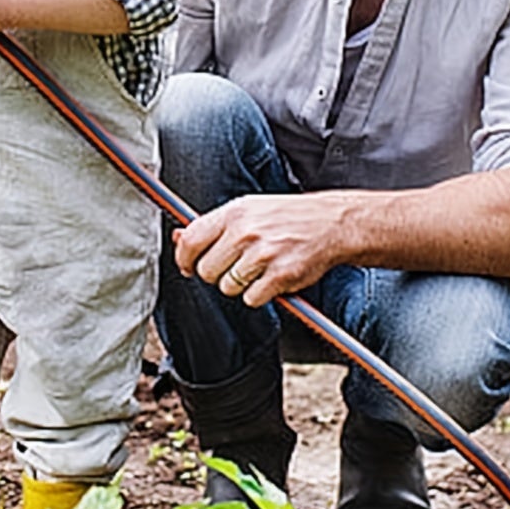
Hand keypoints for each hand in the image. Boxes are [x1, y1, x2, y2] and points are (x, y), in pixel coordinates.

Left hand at [172, 194, 349, 307]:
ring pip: (228, 287)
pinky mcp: (281, 277)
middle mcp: (245, 233)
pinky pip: (251, 299)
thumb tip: (177, 237)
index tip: (188, 267)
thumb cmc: (286, 217)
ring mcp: (264, 255)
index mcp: (233, 213)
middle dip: (216, 274)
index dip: (183, 260)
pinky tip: (271, 278)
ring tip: (257, 269)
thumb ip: (211, 226)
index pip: (190, 242)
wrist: (331, 223)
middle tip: (234, 266)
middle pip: (206, 271)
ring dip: (239, 285)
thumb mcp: (246, 210)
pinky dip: (259, 295)